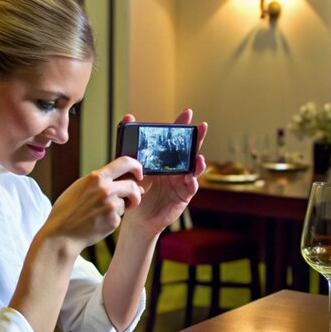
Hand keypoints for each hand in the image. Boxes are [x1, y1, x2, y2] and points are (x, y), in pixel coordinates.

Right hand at [44, 155, 143, 254]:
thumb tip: (134, 183)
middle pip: (133, 186)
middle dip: (135, 193)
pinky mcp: (113, 221)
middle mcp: (105, 189)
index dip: (137, 166)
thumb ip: (104, 182)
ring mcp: (110, 206)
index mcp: (96, 177)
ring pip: (126, 202)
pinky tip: (99, 221)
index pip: (125, 162)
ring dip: (120, 207)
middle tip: (130, 200)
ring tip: (102, 212)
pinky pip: (120, 216)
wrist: (61, 234)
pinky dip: (113, 219)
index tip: (139, 174)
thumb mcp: (81, 188)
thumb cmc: (68, 210)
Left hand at [122, 109, 206, 236]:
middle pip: (189, 151)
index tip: (187, 113)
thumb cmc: (135, 192)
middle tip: (202, 126)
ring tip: (198, 156)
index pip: (175, 140)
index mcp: (165, 161)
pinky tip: (191, 177)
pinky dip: (192, 181)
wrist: (136, 218)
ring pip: (194, 169)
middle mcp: (176, 169)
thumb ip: (132, 144)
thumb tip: (128, 117)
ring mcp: (182, 182)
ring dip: (198, 162)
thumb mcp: (132, 166)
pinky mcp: (183, 196)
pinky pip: (191, 187)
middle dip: (197, 139)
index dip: (182, 127)